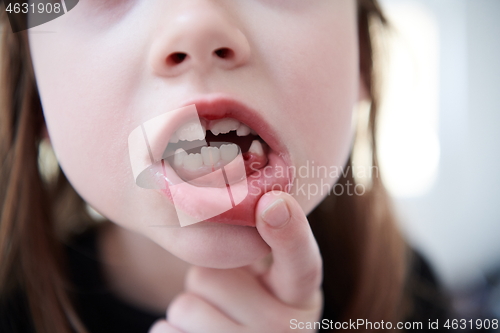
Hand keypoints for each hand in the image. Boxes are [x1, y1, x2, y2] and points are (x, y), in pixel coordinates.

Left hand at [149, 191, 323, 332]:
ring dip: (189, 308)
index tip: (274, 202)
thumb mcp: (270, 275)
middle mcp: (287, 330)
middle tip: (227, 297)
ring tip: (215, 319)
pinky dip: (172, 331)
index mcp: (301, 296)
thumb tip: (260, 200)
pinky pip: (165, 332)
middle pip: (210, 277)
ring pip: (185, 306)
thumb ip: (261, 241)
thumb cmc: (253, 301)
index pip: (303, 263)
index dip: (289, 232)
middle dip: (207, 281)